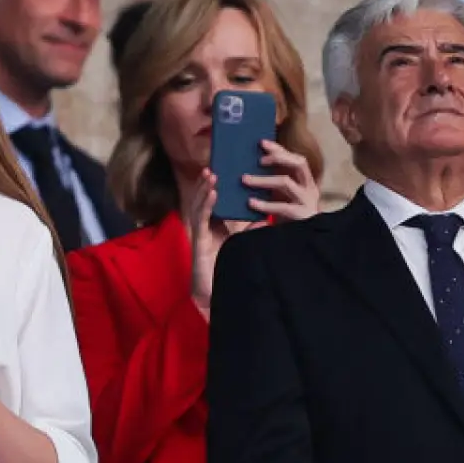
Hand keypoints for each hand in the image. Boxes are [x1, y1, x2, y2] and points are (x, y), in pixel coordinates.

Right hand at [185, 170, 260, 316]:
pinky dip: (207, 204)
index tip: (221, 170)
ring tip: (211, 173)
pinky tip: (213, 192)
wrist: (221, 297)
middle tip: (213, 165)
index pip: (212, 203)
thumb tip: (264, 217)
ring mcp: (200, 234)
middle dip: (206, 183)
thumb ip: (250, 231)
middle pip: (202, 200)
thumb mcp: (244, 246)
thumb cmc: (230, 272)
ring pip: (199, 206)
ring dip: (204, 188)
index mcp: (214, 228)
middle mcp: (204, 229)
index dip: (214, 187)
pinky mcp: (199, 242)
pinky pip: (202, 219)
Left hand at [243, 139, 320, 222]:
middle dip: (279, 156)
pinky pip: (283, 207)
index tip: (262, 142)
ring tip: (244, 179)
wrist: (303, 244)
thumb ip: (270, 186)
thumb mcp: (281, 198)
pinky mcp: (303, 217)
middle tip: (258, 158)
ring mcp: (307, 203)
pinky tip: (251, 203)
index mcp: (305, 182)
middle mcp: (309, 189)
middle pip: (299, 164)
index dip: (280, 149)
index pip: (296, 159)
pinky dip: (265, 204)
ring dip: (264, 179)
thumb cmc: (288, 220)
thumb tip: (247, 171)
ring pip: (287, 183)